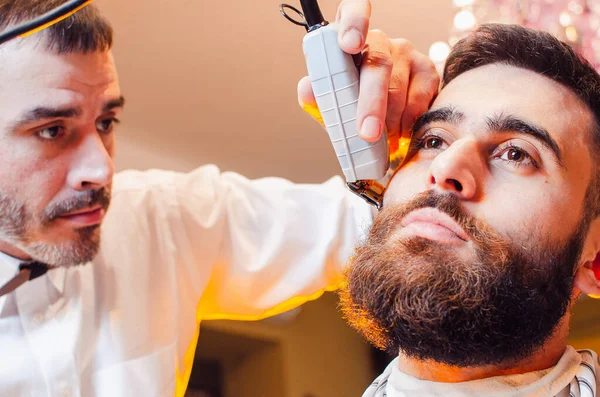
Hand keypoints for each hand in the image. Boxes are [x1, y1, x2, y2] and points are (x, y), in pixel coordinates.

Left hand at [297, 0, 439, 143]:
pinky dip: (408, 122)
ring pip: (399, 87)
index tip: (349, 44)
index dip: (353, 23)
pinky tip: (399, 132)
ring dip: (390, 120)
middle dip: (372, 102)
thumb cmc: (347, 102)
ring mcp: (405, 52)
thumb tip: (307, 89)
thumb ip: (317, 93)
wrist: (378, 115)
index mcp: (346, 38)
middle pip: (378, 63)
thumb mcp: (328, 99)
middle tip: (367, 132)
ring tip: (380, 138)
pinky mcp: (426, 69)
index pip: (353, 11)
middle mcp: (378, 40)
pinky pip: (419, 98)